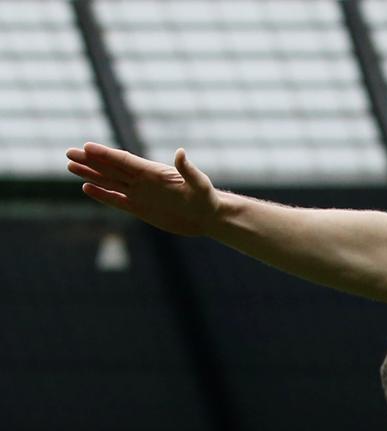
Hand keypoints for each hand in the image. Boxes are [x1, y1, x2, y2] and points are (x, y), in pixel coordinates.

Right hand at [66, 143, 219, 236]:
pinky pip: (116, 200)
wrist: (209, 217)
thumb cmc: (207, 198)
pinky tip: (86, 187)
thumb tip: (181, 152)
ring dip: (91, 174)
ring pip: (110, 182)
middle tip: (68, 152)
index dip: (106, 154)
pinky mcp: (140, 209)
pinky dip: (101, 194)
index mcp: (154, 172)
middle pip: (111, 168)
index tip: (86, 147)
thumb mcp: (199, 184)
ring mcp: (140, 194)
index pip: (125, 161)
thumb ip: (188, 170)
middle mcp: (143, 181)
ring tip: (70, 165)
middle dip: (90, 161)